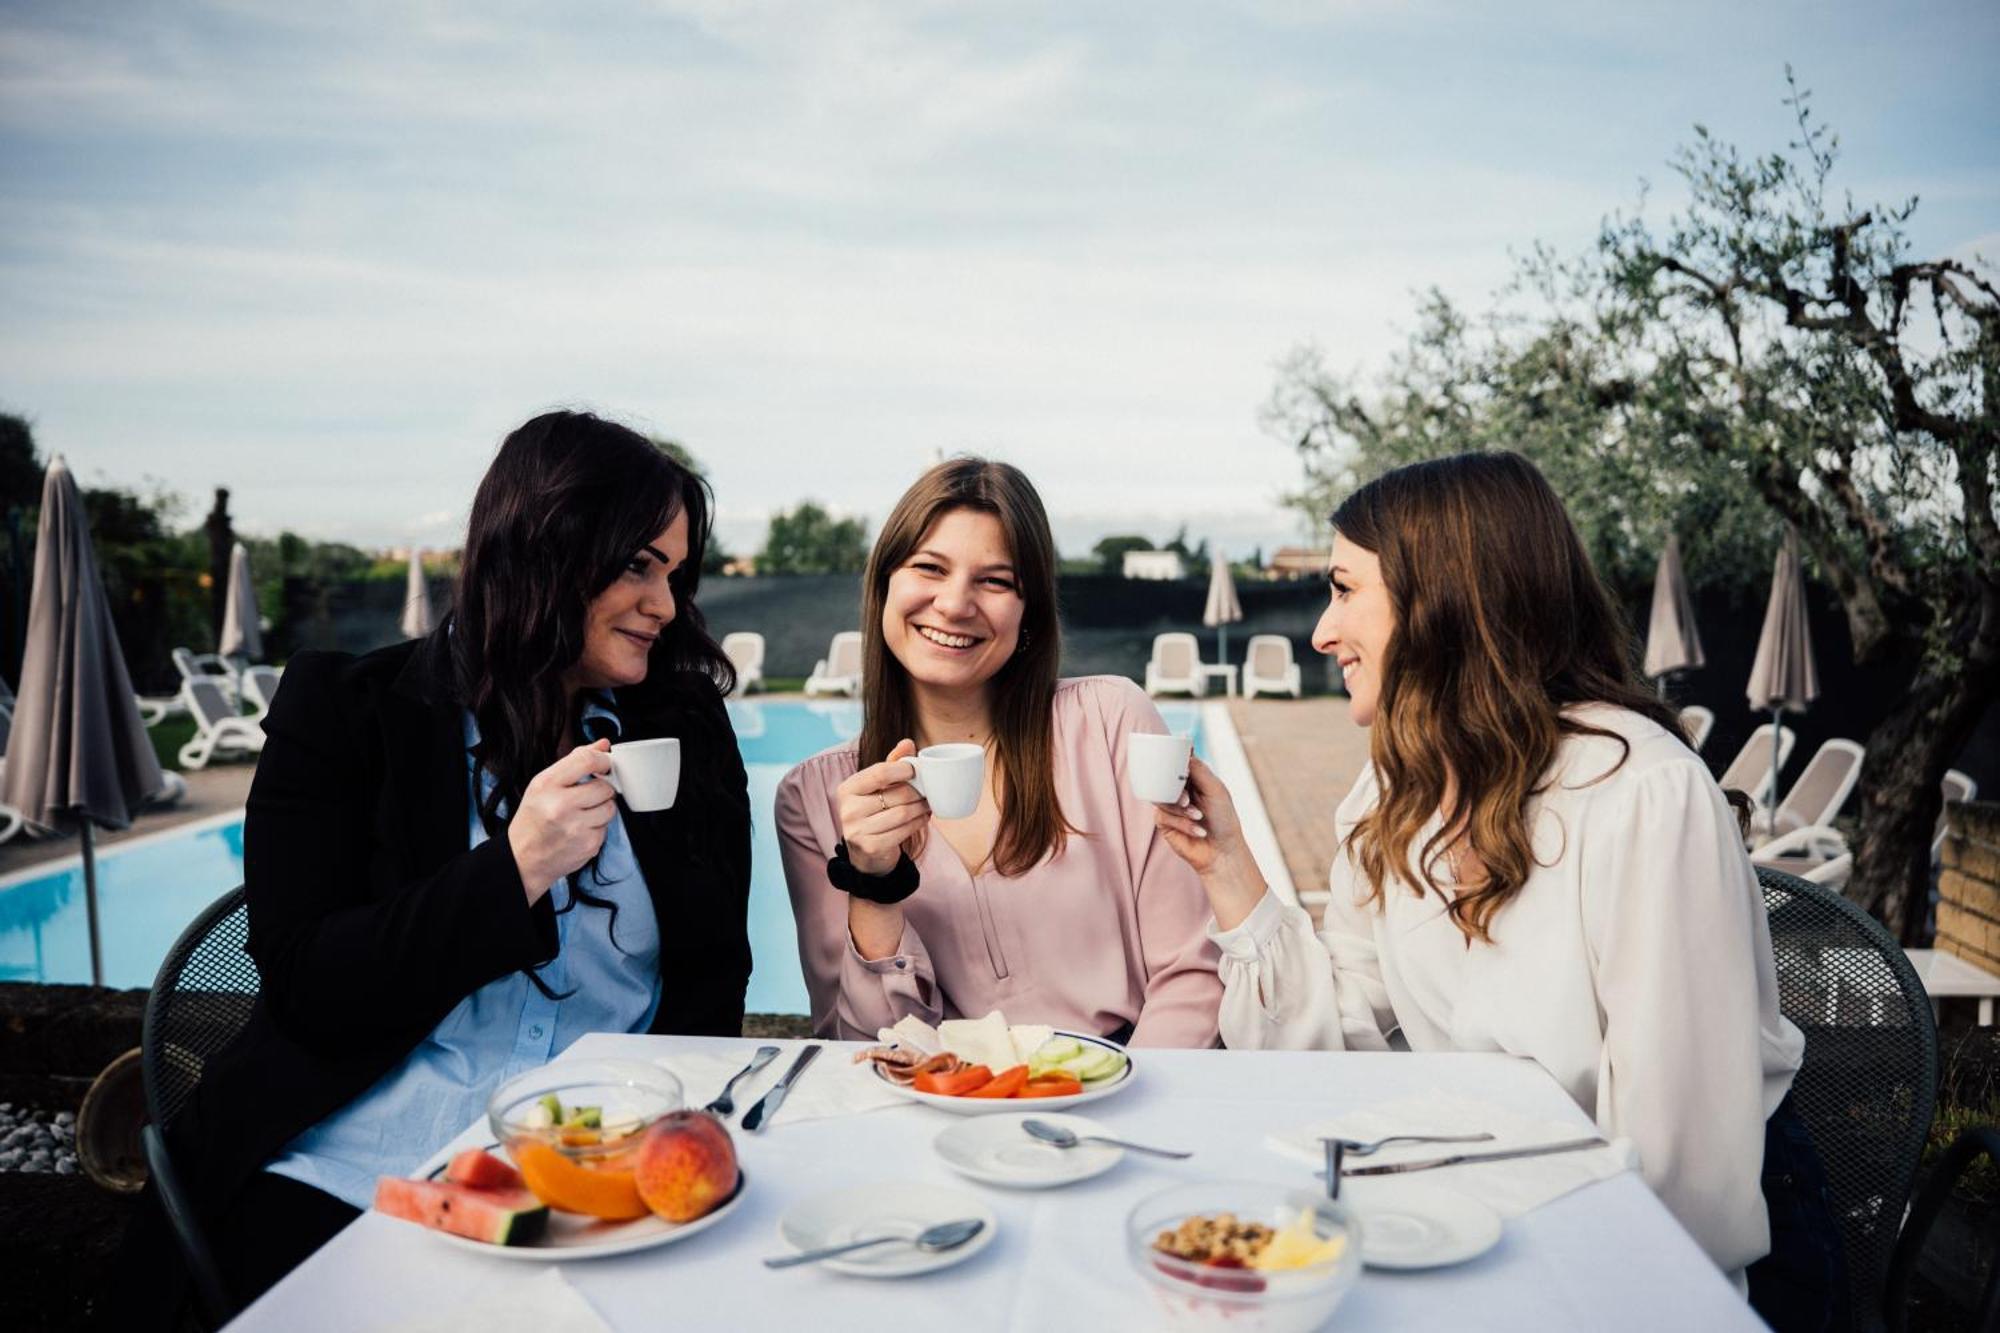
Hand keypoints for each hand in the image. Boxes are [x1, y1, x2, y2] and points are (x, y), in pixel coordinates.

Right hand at [507, 740, 617, 903]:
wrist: (523, 859)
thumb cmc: (533, 818)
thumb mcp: (543, 784)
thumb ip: (575, 761)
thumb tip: (603, 745)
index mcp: (546, 785)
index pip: (586, 761)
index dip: (603, 760)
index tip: (605, 764)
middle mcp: (560, 806)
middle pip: (604, 786)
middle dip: (601, 789)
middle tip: (587, 796)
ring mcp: (576, 827)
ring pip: (610, 807)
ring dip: (601, 809)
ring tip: (582, 814)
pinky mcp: (588, 845)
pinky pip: (607, 828)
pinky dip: (597, 827)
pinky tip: (580, 830)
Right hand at [836, 738, 928, 874]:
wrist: (865, 851)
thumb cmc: (873, 810)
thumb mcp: (878, 786)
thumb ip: (891, 763)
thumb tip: (908, 742)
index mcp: (848, 788)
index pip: (879, 773)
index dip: (903, 770)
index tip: (916, 771)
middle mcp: (848, 809)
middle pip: (896, 794)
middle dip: (917, 792)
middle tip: (929, 790)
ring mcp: (857, 830)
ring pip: (902, 813)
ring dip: (921, 808)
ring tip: (928, 804)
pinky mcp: (870, 847)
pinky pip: (903, 831)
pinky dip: (918, 823)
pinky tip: (923, 818)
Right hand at [1153, 756, 1266, 929]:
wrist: (1222, 851)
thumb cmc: (1224, 820)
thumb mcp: (1216, 790)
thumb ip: (1200, 771)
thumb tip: (1185, 752)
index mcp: (1193, 777)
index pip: (1178, 760)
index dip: (1174, 755)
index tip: (1173, 751)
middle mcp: (1179, 789)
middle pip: (1164, 777)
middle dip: (1176, 788)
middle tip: (1188, 799)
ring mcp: (1170, 805)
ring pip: (1162, 797)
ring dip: (1182, 809)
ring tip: (1198, 817)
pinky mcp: (1164, 822)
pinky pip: (1163, 816)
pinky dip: (1183, 823)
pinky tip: (1198, 830)